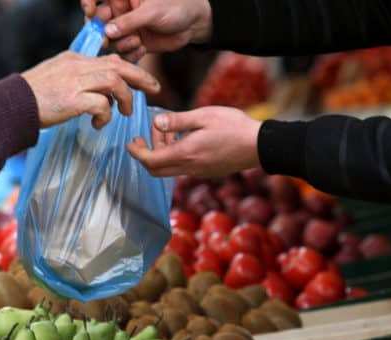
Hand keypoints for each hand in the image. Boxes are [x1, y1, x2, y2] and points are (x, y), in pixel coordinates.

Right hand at [22, 51, 159, 128]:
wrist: (10, 106)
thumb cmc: (32, 98)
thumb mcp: (56, 79)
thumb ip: (78, 80)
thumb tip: (101, 94)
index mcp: (74, 60)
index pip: (110, 60)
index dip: (130, 70)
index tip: (142, 81)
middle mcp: (77, 67)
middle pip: (119, 66)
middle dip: (141, 77)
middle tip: (155, 89)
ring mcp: (75, 82)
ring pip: (115, 82)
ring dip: (125, 99)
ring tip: (125, 113)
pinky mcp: (73, 100)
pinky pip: (102, 104)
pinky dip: (106, 115)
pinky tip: (98, 124)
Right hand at [80, 0, 212, 61]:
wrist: (194, 24)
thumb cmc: (176, 7)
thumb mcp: (152, 11)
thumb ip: (129, 21)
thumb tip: (107, 30)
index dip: (89, 4)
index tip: (90, 13)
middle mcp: (121, 12)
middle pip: (99, 23)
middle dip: (103, 32)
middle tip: (108, 39)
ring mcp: (127, 29)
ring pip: (111, 40)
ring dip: (122, 44)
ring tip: (138, 41)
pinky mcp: (134, 43)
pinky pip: (123, 53)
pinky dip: (131, 54)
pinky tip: (143, 48)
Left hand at [127, 106, 262, 176]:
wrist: (259, 146)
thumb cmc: (234, 127)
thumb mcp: (203, 116)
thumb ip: (178, 121)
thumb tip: (156, 123)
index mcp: (186, 154)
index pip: (151, 161)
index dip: (137, 153)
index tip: (130, 142)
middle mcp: (189, 168)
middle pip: (156, 170)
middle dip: (146, 154)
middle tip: (145, 136)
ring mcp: (198, 172)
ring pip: (169, 169)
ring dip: (162, 152)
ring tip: (168, 131)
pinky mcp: (206, 172)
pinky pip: (182, 168)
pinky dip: (175, 155)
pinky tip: (183, 139)